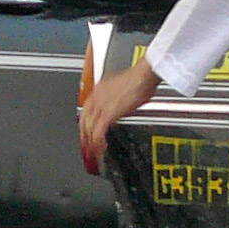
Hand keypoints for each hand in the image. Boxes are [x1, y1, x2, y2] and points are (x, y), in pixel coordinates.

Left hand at [78, 59, 162, 173]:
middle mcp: (97, 98)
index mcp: (99, 90)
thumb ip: (119, 98)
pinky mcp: (109, 114)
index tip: (87, 132)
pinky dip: (98, 142)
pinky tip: (101, 148)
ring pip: (89, 128)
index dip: (85, 124)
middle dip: (84, 136)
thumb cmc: (141, 78)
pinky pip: (98, 132)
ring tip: (94, 152)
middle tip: (87, 147)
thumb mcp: (126, 88)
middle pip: (84, 121)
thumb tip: (123, 104)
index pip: (86, 111)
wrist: (144, 75)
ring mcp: (101, 106)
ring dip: (90, 142)